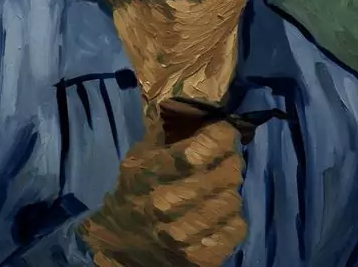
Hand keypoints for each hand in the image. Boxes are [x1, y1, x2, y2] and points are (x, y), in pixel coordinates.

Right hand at [78, 101, 246, 266]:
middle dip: (230, 159)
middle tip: (222, 157)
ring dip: (229, 189)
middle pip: (227, 173)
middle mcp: (169, 205)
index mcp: (151, 173)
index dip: (221, 136)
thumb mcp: (141, 154)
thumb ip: (169, 129)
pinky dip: (231, 217)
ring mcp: (187, 235)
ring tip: (215, 187)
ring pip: (234, 198)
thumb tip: (203, 105)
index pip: (200, 151)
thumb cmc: (135, 189)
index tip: (223, 130)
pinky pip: (237, 226)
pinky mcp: (203, 257)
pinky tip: (215, 212)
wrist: (120, 244)